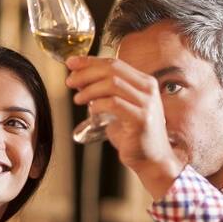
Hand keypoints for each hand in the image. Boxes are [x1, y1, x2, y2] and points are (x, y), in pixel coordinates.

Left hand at [66, 56, 182, 198]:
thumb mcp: (119, 109)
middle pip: (112, 70)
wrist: (152, 160)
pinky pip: (114, 104)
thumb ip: (104, 94)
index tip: (71, 63)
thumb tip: (80, 80)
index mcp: (145, 82)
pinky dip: (98, 104)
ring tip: (77, 98)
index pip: (115, 63)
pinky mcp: (141, 119)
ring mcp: (147, 103)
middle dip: (86, 72)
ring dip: (89, 89)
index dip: (90, 61)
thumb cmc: (133, 136)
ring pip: (112, 84)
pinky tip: (91, 110)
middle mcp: (148, 89)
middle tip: (70, 81)